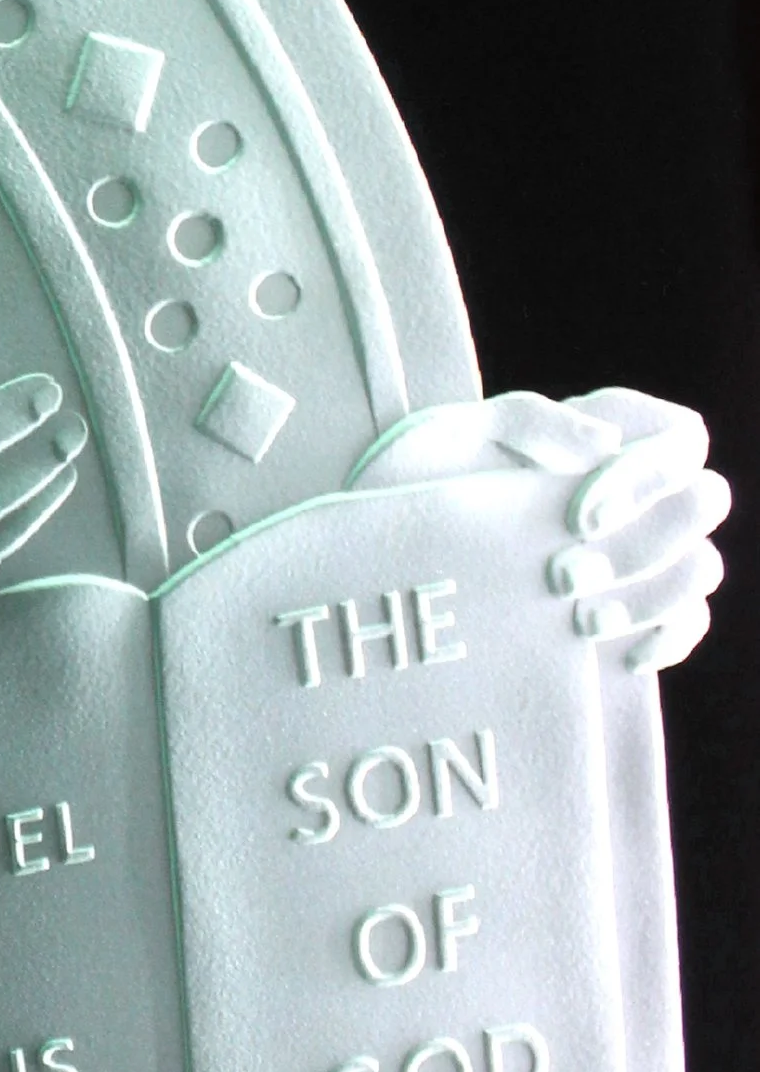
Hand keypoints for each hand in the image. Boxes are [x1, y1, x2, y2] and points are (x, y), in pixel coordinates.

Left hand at [353, 386, 726, 675]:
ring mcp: (631, 554)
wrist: (370, 567)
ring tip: (577, 619)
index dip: (651, 473)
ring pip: (699, 566)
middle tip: (563, 577)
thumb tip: (606, 443)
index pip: (681, 438)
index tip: (581, 514)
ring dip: (652, 594)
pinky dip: (670, 636)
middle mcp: (626, 494)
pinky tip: (623, 651)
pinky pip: (687, 621)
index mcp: (594, 439)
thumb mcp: (447, 437)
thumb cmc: (406, 484)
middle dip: (643, 544)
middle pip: (701, 505)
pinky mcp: (625, 609)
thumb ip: (524, 420)